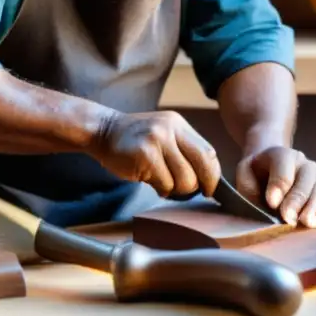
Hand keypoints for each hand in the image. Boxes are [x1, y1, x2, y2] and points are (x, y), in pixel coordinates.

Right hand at [92, 110, 221, 197]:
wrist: (103, 131)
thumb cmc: (135, 140)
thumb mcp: (163, 134)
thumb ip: (183, 150)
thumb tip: (207, 178)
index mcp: (179, 125)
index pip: (208, 152)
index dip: (212, 174)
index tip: (209, 188)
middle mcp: (170, 130)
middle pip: (202, 166)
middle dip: (199, 185)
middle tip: (188, 191)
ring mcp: (157, 141)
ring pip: (185, 179)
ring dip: (176, 189)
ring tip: (162, 182)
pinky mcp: (145, 156)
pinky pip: (165, 184)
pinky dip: (161, 189)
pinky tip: (149, 180)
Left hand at [235, 146, 315, 227]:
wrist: (269, 167)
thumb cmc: (254, 175)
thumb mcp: (244, 175)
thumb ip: (249, 186)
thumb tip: (270, 206)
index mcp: (280, 154)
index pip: (283, 169)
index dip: (278, 186)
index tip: (272, 203)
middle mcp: (302, 161)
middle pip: (306, 179)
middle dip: (297, 200)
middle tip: (288, 219)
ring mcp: (315, 174)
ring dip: (314, 208)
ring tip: (306, 223)